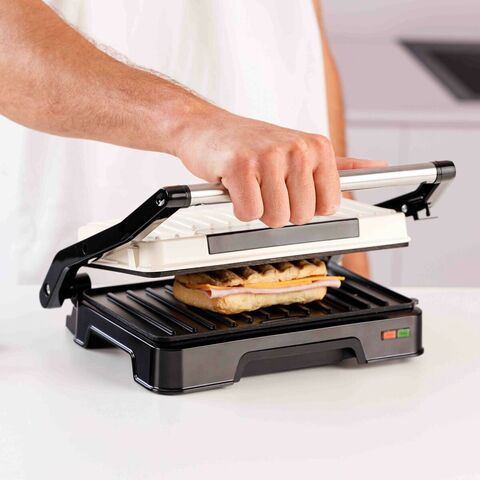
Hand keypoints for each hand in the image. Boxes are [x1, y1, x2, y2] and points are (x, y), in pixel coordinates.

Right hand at [177, 109, 384, 226]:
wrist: (206, 128)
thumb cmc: (251, 143)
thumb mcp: (299, 149)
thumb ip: (337, 164)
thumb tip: (375, 168)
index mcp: (316, 147)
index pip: (328, 206)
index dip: (303, 206)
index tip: (288, 189)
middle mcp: (297, 149)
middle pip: (301, 216)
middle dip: (278, 208)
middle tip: (264, 186)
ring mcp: (269, 156)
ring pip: (276, 218)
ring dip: (258, 208)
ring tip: (250, 184)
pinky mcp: (241, 167)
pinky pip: (249, 213)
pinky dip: (239, 207)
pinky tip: (235, 185)